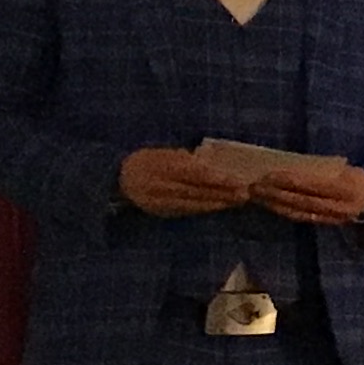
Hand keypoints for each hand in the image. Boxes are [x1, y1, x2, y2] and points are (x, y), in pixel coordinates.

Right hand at [118, 148, 251, 217]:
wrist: (118, 179)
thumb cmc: (147, 161)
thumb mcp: (164, 154)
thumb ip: (187, 160)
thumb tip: (214, 165)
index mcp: (163, 166)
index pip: (196, 174)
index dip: (218, 179)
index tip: (237, 181)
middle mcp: (162, 185)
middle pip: (198, 191)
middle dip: (223, 193)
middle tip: (245, 193)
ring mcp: (161, 200)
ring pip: (194, 203)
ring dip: (218, 203)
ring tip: (237, 201)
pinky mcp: (161, 211)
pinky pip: (186, 211)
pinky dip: (205, 208)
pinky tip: (219, 207)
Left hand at [254, 165, 363, 225]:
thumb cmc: (355, 177)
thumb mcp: (344, 169)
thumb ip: (322, 169)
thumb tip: (290, 165)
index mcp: (347, 188)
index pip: (313, 185)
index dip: (291, 181)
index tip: (270, 174)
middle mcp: (341, 206)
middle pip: (303, 201)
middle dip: (277, 193)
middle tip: (256, 186)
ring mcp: (333, 218)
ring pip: (299, 212)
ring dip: (275, 204)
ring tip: (258, 195)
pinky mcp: (326, 223)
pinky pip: (301, 218)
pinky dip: (284, 211)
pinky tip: (270, 204)